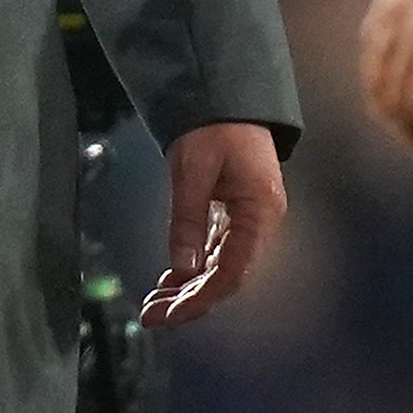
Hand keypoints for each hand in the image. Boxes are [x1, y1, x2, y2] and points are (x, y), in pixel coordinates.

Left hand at [144, 120, 286, 330]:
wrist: (225, 96)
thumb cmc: (213, 127)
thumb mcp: (192, 171)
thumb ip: (186, 221)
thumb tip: (181, 268)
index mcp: (259, 211)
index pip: (233, 271)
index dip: (203, 297)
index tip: (172, 313)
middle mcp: (261, 221)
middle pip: (227, 276)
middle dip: (190, 300)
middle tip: (152, 316)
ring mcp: (250, 219)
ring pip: (220, 266)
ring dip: (189, 288)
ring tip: (154, 305)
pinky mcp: (235, 214)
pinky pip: (216, 251)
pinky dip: (193, 268)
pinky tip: (170, 282)